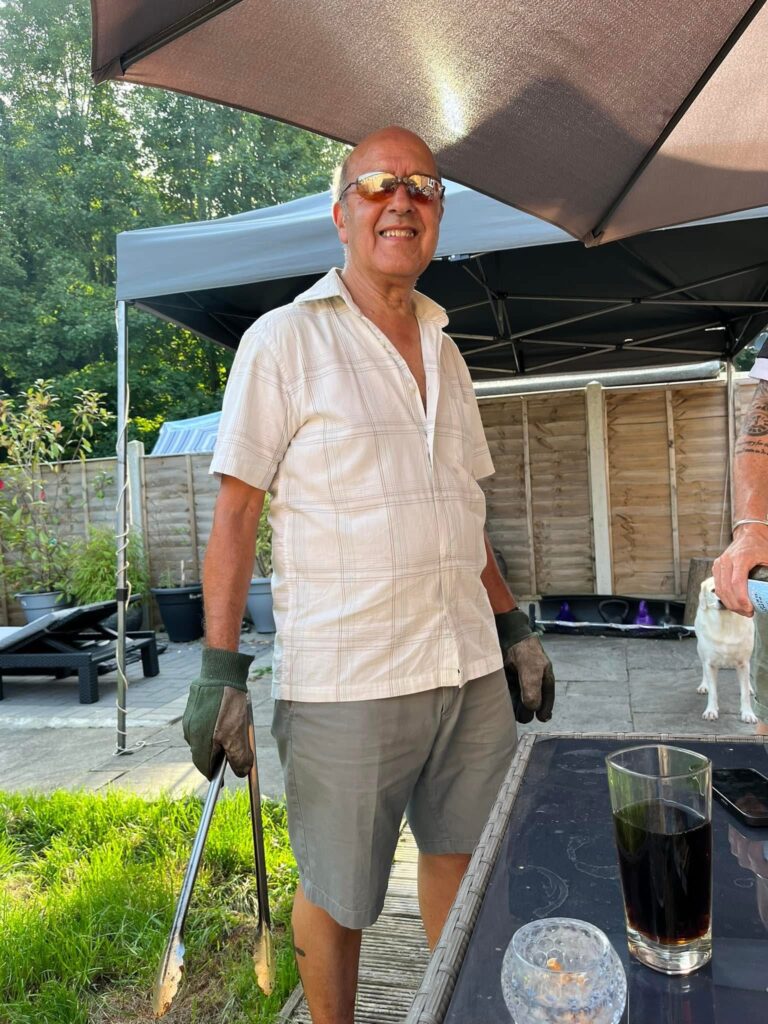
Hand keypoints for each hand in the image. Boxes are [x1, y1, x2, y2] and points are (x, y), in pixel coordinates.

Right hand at [182, 647, 253, 779]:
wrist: (221, 673)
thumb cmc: (228, 704)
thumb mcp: (238, 734)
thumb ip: (239, 757)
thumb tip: (241, 772)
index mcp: (199, 742)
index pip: (204, 767)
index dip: (214, 775)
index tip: (221, 781)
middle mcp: (190, 732)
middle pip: (204, 753)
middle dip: (217, 756)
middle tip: (232, 754)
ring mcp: (190, 720)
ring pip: (204, 739)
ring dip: (217, 741)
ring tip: (233, 732)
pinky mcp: (193, 709)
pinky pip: (204, 725)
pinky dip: (214, 728)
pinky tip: (226, 719)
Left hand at [495, 609, 554, 721]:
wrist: (506, 634)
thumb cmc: (524, 651)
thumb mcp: (531, 671)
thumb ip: (532, 691)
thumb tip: (532, 710)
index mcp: (544, 679)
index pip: (547, 699)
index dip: (544, 710)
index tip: (541, 719)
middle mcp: (533, 682)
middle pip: (531, 703)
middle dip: (527, 710)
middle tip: (521, 716)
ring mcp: (519, 681)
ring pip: (519, 701)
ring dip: (516, 707)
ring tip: (511, 712)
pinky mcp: (507, 680)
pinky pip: (508, 694)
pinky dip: (506, 700)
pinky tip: (502, 704)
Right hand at [713, 524, 767, 614]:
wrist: (749, 533)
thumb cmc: (761, 545)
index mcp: (740, 558)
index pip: (737, 583)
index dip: (742, 599)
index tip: (750, 609)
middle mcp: (726, 561)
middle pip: (726, 589)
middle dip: (736, 605)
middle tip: (748, 613)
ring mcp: (719, 564)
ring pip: (720, 590)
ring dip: (730, 604)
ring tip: (742, 611)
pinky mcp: (716, 567)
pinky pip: (718, 587)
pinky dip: (725, 597)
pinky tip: (735, 603)